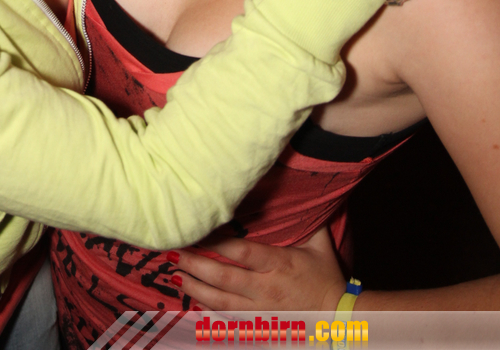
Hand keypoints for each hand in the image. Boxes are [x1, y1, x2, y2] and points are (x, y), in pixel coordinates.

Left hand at [170, 229, 344, 311]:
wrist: (337, 319)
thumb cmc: (327, 278)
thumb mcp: (320, 245)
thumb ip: (308, 219)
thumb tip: (302, 189)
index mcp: (279, 265)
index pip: (242, 253)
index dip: (216, 245)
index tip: (197, 234)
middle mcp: (266, 289)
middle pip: (224, 278)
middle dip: (196, 266)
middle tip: (174, 253)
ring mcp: (260, 310)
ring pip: (220, 302)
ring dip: (195, 289)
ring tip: (176, 276)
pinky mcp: (258, 324)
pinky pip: (228, 318)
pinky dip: (208, 309)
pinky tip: (194, 298)